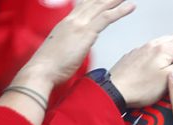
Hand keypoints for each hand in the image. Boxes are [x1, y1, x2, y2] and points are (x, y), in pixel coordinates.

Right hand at [17, 0, 134, 88]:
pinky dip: (120, 11)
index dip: (94, 0)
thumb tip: (74, 50)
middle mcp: (71, 20)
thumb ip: (69, 46)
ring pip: (101, 6)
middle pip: (93, 2)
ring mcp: (78, 24)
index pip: (82, 6)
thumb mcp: (60, 51)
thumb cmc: (49, 67)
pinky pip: (106, 18)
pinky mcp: (85, 33)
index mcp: (65, 23)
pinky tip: (131, 7)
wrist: (41, 70)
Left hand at [110, 33, 172, 107]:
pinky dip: (165, 48)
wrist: (115, 90)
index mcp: (164, 49)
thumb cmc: (139, 87)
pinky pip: (154, 47)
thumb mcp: (168, 79)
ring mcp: (142, 49)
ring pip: (164, 41)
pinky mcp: (135, 55)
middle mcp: (153, 45)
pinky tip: (164, 55)